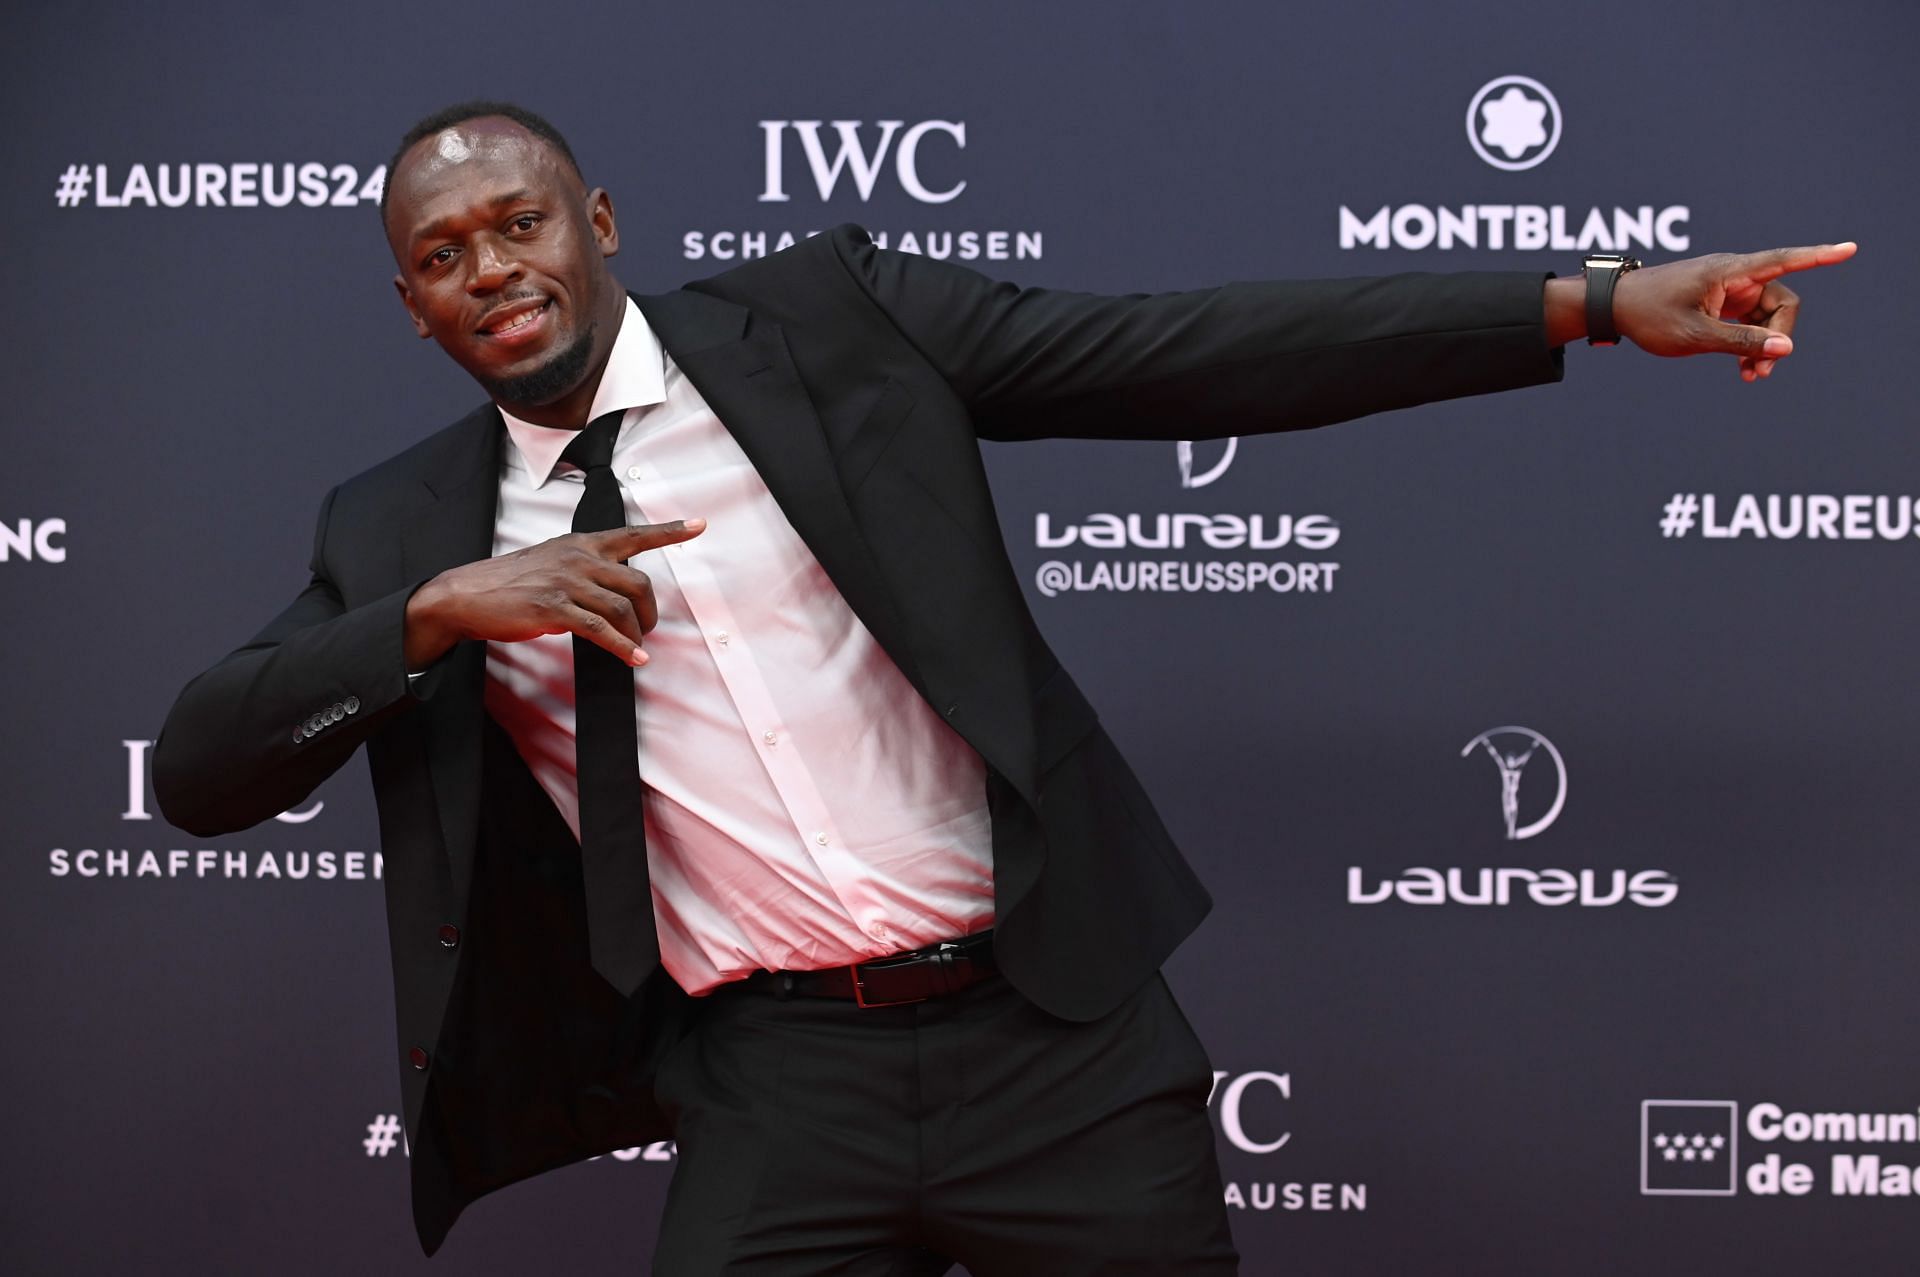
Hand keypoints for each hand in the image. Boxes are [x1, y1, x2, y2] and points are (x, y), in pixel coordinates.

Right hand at [403, 519, 705, 671]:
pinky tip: (632, 659)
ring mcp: (567, 582)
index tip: (699, 525)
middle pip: (638, 581)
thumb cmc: (508, 582)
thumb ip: (583, 570)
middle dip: (650, 610)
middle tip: (646, 628)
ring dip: (636, 633)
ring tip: (635, 647)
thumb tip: (610, 593)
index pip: (633, 534)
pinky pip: (601, 630)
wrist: (465, 594)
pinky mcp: (554, 608)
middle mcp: (578, 557)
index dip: (669, 530)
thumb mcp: (551, 562)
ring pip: (623, 607)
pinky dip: (622, 647)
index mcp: (580, 543)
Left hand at [1611, 242, 1857, 380]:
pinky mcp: (1718, 302)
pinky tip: (1744, 370)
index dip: (1820, 256)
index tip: (1850, 249)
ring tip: (1751, 377)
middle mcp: (1734, 275)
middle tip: (1762, 371)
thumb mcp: (1695, 335)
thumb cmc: (1648, 314)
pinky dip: (1747, 344)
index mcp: (1730, 271)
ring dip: (1763, 346)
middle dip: (1778, 337)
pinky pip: (1747, 322)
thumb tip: (1786, 349)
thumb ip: (1741, 343)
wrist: (1612, 307)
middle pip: (1780, 303)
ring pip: (1764, 317)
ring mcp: (1727, 289)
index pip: (1784, 260)